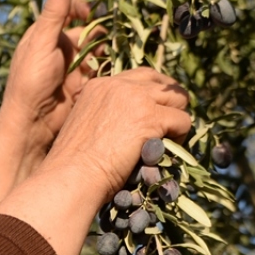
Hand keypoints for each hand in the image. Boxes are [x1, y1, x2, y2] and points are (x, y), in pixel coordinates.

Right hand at [0, 68, 190, 254]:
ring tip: (167, 144)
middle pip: (163, 83)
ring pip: (177, 100)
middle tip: (170, 128)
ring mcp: (135, 98)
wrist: (71, 177)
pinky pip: (183, 121)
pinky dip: (180, 138)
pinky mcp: (149, 117)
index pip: (140, 77)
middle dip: (171, 105)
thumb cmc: (74, 165)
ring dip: (176, 122)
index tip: (158, 114)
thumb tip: (133, 125)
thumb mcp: (87, 128)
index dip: (154, 96)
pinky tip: (165, 153)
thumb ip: (108, 116)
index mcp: (99, 85)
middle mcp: (118, 84)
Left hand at [2, 0, 101, 149]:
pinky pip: (100, 71)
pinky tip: (107, 74)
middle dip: (97, 33)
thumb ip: (54, 14)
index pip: (68, 10)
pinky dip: (106, 70)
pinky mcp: (81, 84)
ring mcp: (71, 66)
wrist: (33, 124)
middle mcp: (59, 48)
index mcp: (45, 34)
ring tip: (104, 60)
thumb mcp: (41, 43)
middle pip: (87, 30)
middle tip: (101, 44)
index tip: (90, 14)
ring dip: (104, 52)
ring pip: (96, 50)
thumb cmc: (30, 81)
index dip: (81, 8)